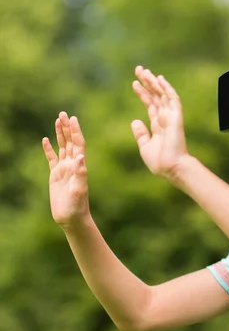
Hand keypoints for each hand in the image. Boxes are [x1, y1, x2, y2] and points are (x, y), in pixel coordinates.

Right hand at [42, 112, 89, 227]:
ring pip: (62, 147)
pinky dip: (49, 149)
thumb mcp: (79, 189)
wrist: (72, 218)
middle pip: (70, 142)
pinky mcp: (56, 176)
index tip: (73, 118)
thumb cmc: (77, 206)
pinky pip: (52, 159)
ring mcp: (64, 169)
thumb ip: (81, 173)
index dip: (76, 131)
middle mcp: (73, 165)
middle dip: (67, 128)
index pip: (78, 144)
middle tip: (63, 113)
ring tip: (57, 120)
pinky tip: (46, 140)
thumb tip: (80, 157)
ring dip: (60, 134)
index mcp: (79, 166)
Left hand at [131, 66, 188, 179]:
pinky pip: (172, 99)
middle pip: (155, 96)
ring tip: (144, 71)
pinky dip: (167, 88)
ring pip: (162, 94)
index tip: (134, 83)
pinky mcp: (176, 118)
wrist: (172, 169)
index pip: (150, 105)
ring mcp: (171, 117)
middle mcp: (165, 119)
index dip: (142, 93)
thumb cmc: (160, 162)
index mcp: (158, 126)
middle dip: (147, 82)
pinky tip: (159, 79)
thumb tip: (134, 120)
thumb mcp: (145, 146)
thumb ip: (140, 133)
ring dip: (153, 82)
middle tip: (139, 69)